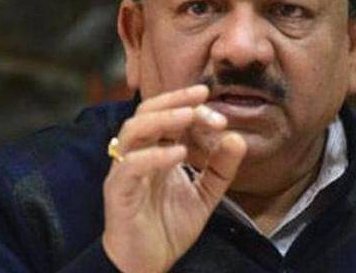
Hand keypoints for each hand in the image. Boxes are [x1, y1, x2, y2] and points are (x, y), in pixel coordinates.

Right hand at [101, 85, 246, 272]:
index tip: (213, 100)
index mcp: (155, 150)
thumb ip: (220, 168)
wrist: (145, 265)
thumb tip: (238, 138)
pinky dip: (154, 155)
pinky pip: (130, 166)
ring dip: (162, 119)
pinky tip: (179, 153)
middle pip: (146, 111)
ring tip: (189, 116)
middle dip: (176, 101)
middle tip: (203, 98)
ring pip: (133, 130)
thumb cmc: (168, 227)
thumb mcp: (204, 195)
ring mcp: (124, 171)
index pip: (165, 113)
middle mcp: (137, 154)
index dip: (187, 103)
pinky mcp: (117, 192)